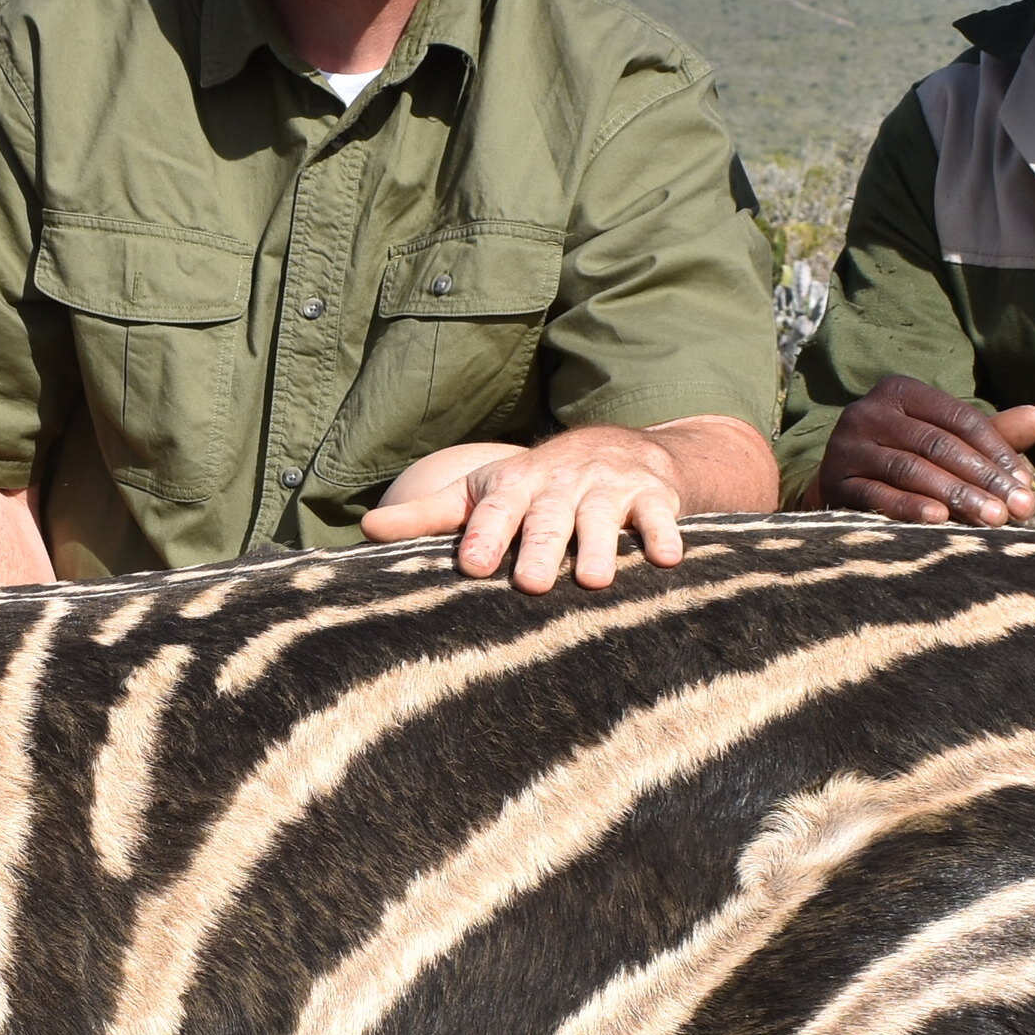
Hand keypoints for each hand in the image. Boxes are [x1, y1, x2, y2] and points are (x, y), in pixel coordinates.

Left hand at [365, 425, 695, 592]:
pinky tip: (669, 560)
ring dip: (600, 549)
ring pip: (602, 520)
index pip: (495, 512)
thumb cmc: (535, 486)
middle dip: (541, 549)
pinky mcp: (653, 498)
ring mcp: (607, 491)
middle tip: (531, 585)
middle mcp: (560, 486)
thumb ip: (429, 515)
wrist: (620, 449)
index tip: (472, 565)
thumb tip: (365, 530)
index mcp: (514, 486)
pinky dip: (665, 536)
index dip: (485, 536)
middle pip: (549, 520)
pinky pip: (660, 518)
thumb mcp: (480, 492)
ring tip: (595, 582)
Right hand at [813, 376, 1034, 524]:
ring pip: (910, 469)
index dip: (997, 452)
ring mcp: (846, 446)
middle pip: (937, 444)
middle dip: (982, 479)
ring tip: (991, 521)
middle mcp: (868, 411)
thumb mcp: (948, 441)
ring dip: (955, 496)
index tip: (1026, 487)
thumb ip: (991, 433)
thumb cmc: (907, 458)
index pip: (959, 419)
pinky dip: (909, 507)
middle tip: (1017, 510)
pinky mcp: (834, 481)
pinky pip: (877, 495)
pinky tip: (940, 521)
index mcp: (900, 391)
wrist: (842, 485)